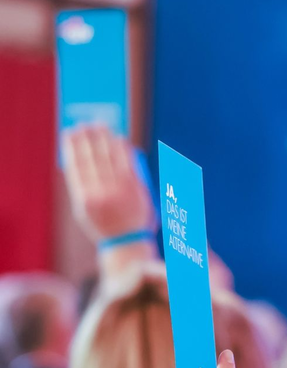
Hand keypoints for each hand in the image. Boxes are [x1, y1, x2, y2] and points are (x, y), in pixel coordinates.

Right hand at [63, 125, 154, 241]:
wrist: (128, 243)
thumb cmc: (105, 226)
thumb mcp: (85, 210)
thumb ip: (83, 187)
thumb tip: (79, 162)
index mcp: (83, 198)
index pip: (75, 165)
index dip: (72, 147)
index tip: (69, 133)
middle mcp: (99, 192)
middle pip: (91, 157)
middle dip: (87, 138)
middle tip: (84, 124)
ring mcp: (119, 189)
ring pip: (108, 157)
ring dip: (103, 138)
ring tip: (99, 125)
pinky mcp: (136, 187)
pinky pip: (127, 162)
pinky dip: (122, 148)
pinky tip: (118, 138)